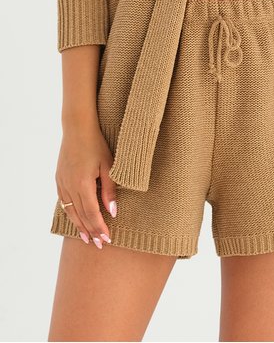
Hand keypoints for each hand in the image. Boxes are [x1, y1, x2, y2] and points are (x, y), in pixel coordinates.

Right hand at [55, 123, 117, 248]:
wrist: (77, 128)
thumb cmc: (96, 144)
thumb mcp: (108, 165)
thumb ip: (110, 189)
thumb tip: (113, 212)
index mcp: (83, 184)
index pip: (92, 213)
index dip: (99, 228)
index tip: (107, 240)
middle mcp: (70, 187)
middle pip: (80, 216)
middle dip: (90, 231)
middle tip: (99, 245)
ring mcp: (62, 183)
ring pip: (70, 211)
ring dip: (79, 226)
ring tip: (86, 238)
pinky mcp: (59, 179)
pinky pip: (64, 202)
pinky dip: (71, 213)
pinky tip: (76, 219)